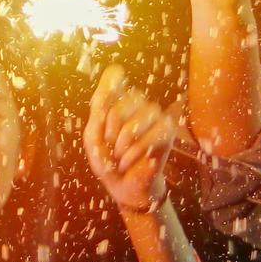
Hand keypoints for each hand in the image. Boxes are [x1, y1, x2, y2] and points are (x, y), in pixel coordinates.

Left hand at [85, 65, 179, 212]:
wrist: (122, 186)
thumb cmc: (107, 160)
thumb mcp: (93, 136)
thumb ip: (99, 108)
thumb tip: (116, 77)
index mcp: (115, 100)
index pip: (114, 75)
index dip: (109, 85)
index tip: (102, 108)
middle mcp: (137, 103)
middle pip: (125, 99)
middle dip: (112, 127)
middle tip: (110, 145)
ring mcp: (154, 115)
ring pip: (140, 116)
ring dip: (123, 142)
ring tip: (119, 155)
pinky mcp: (167, 131)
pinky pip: (154, 134)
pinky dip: (136, 151)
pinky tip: (128, 160)